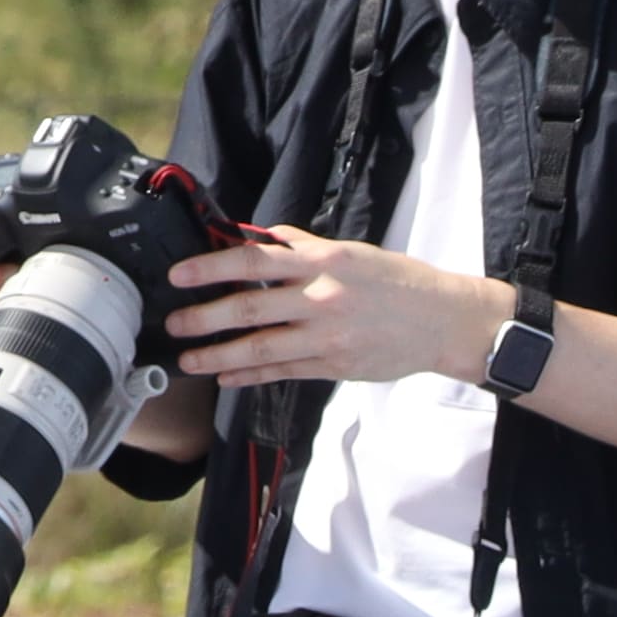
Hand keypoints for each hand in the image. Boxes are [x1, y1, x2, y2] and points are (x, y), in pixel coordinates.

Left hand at [163, 221, 498, 389]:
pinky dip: (253, 375)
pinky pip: (285, 371)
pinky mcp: (336, 366)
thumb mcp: (349, 252)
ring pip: (263, 348)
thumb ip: (301, 247)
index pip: (254, 262)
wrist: (443, 321)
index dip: (211, 267)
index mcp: (322, 262)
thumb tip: (258, 237)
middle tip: (172, 325)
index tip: (179, 276)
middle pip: (250, 310)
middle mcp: (321, 299)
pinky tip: (228, 378)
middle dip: (205, 319)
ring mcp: (328, 337)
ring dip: (220, 356)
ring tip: (188, 360)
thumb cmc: (395, 281)